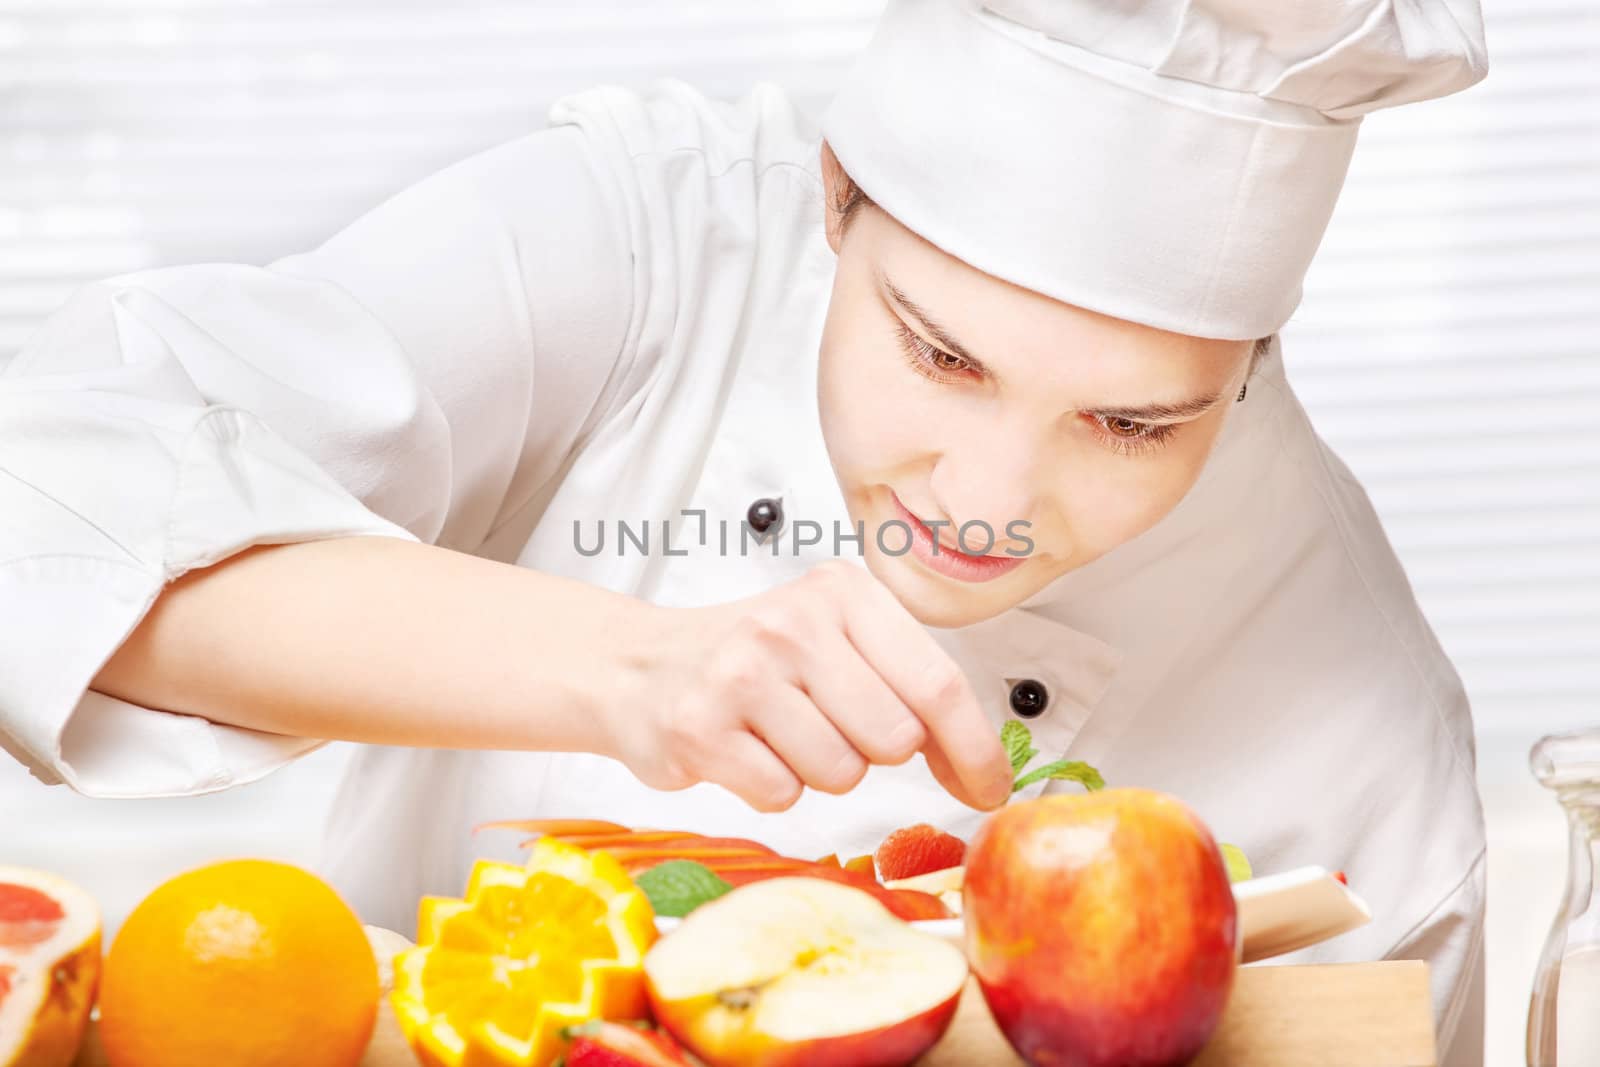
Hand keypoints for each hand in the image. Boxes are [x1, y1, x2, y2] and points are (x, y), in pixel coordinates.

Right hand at [604, 561, 1013, 813]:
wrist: (637, 667)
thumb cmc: (754, 660)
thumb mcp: (834, 640)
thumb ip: (906, 684)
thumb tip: (980, 766)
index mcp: (841, 593)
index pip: (938, 682)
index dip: (975, 748)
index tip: (989, 789)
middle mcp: (793, 624)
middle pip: (895, 738)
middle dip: (873, 751)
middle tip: (827, 723)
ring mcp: (741, 675)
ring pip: (841, 773)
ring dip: (819, 770)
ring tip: (778, 732)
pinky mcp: (700, 730)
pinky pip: (784, 795)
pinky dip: (772, 787)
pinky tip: (745, 749)